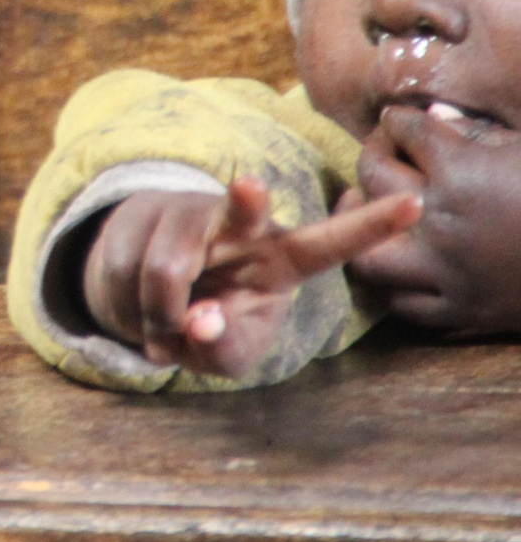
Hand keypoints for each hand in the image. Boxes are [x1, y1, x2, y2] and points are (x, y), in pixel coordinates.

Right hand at [81, 176, 420, 376]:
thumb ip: (224, 348)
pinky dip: (128, 311)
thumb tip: (197, 319)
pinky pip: (125, 276)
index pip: (331, 244)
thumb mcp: (228, 353)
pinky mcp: (137, 218)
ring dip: (158, 317)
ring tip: (165, 330)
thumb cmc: (209, 321)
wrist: (140, 293)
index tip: (416, 206)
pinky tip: (139, 310)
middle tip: (252, 188)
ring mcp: (183, 216)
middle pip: (243, 209)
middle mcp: (237, 228)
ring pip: (165, 273)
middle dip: (247, 201)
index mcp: (280, 259)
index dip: (372, 227)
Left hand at [347, 105, 520, 332]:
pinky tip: (403, 265)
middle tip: (386, 157)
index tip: (404, 124)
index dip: (399, 121)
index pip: (401, 129)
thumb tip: (435, 117)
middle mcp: (441, 219)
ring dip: (364, 228)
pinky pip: (402, 303)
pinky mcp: (462, 312)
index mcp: (461, 170)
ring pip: (368, 249)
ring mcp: (446, 270)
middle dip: (374, 158)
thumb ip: (481, 131)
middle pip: (372, 177)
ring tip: (370, 212)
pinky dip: (395, 284)